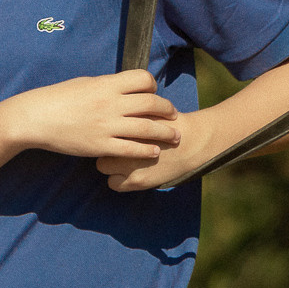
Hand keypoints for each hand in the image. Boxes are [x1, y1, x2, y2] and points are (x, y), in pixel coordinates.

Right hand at [2, 70, 179, 163]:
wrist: (37, 118)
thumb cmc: (58, 98)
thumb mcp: (85, 83)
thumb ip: (107, 85)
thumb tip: (125, 86)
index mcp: (107, 84)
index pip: (143, 79)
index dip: (153, 85)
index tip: (153, 92)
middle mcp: (111, 103)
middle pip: (151, 103)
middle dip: (167, 109)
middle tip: (173, 115)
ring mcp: (107, 126)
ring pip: (147, 128)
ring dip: (165, 133)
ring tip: (174, 136)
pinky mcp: (101, 145)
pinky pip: (131, 149)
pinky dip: (147, 151)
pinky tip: (154, 152)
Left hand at [99, 107, 221, 192]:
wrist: (190, 142)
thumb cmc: (168, 122)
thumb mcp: (145, 108)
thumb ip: (126, 108)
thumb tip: (109, 104)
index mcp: (124, 122)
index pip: (98, 127)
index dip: (101, 128)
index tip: (106, 129)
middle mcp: (123, 143)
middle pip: (98, 146)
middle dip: (104, 145)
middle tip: (112, 143)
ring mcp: (129, 165)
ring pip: (102, 166)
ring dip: (109, 163)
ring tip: (119, 159)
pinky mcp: (137, 181)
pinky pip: (113, 184)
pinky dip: (117, 179)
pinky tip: (125, 173)